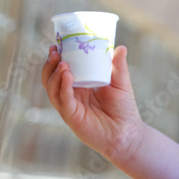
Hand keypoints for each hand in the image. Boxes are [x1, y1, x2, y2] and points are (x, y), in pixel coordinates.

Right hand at [41, 44, 143, 162]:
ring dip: (54, 74)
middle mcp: (70, 95)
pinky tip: (67, 75)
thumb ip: (119, 66)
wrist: (128, 134)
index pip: (61, 70)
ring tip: (62, 62)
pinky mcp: (71, 117)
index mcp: (79, 86)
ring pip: (52, 89)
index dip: (56, 58)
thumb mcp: (121, 83)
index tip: (56, 44)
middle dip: (50, 65)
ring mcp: (69, 107)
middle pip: (51, 79)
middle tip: (55, 51)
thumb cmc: (124, 109)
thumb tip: (121, 47)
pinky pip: (64, 100)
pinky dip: (63, 87)